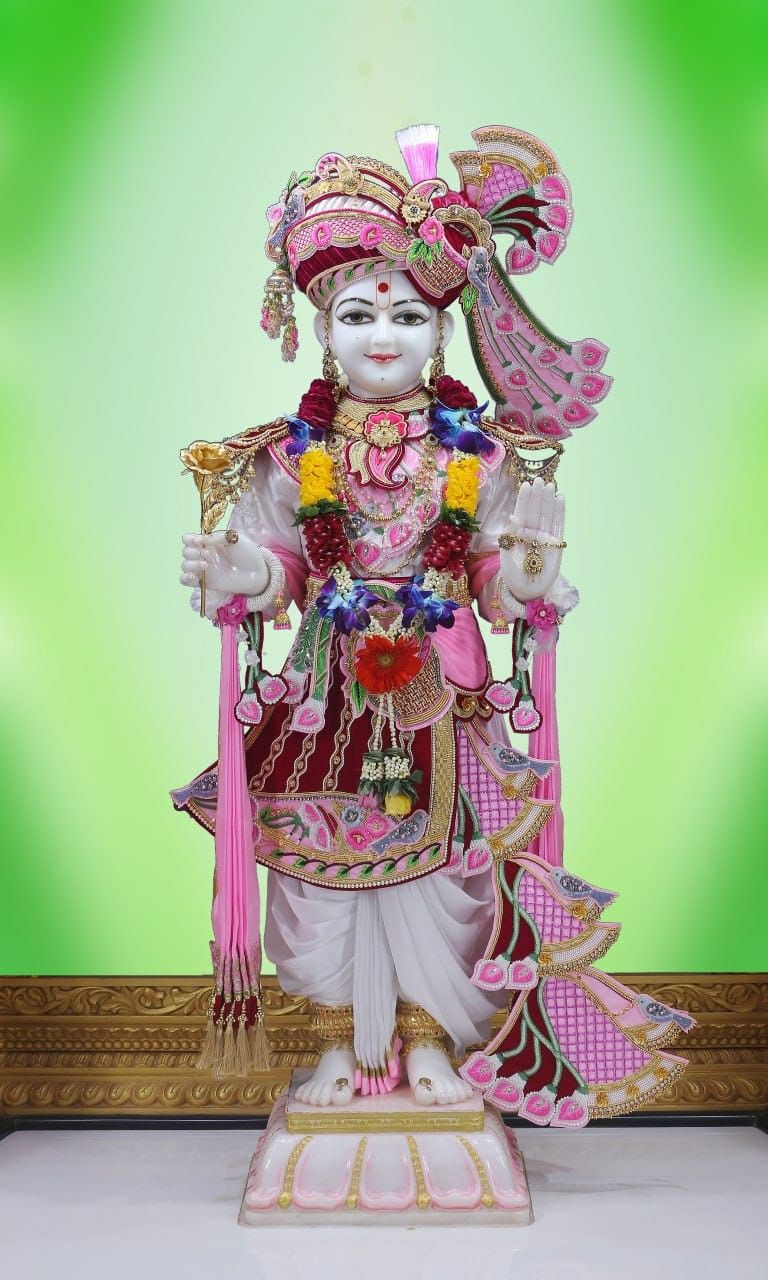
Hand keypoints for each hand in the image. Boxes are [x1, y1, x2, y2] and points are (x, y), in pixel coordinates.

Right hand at [179, 529, 269, 606]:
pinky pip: (185, 581)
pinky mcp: (204, 582)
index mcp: (208, 542)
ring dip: (190, 564)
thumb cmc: (247, 553)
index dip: (190, 539)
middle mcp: (203, 555)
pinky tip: (194, 577)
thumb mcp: (236, 539)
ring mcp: (203, 569)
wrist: (257, 573)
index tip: (199, 541)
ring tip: (206, 565)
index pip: (188, 539)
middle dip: (192, 552)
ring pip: (184, 566)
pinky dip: (185, 578)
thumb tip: (202, 540)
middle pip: (185, 552)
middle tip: (207, 554)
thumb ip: (219, 537)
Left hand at [499, 477, 564, 601]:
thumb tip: (513, 516)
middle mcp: (531, 533)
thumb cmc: (513, 575)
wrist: (527, 591)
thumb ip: (509, 536)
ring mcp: (544, 537)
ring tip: (550, 486)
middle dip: (537, 495)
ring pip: (547, 515)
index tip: (526, 484)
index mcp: (517, 534)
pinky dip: (559, 512)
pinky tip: (560, 499)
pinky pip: (558, 525)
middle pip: (535, 510)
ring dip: (548, 500)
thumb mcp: (506, 556)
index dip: (524, 499)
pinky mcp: (556, 544)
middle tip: (540, 480)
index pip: (521, 512)